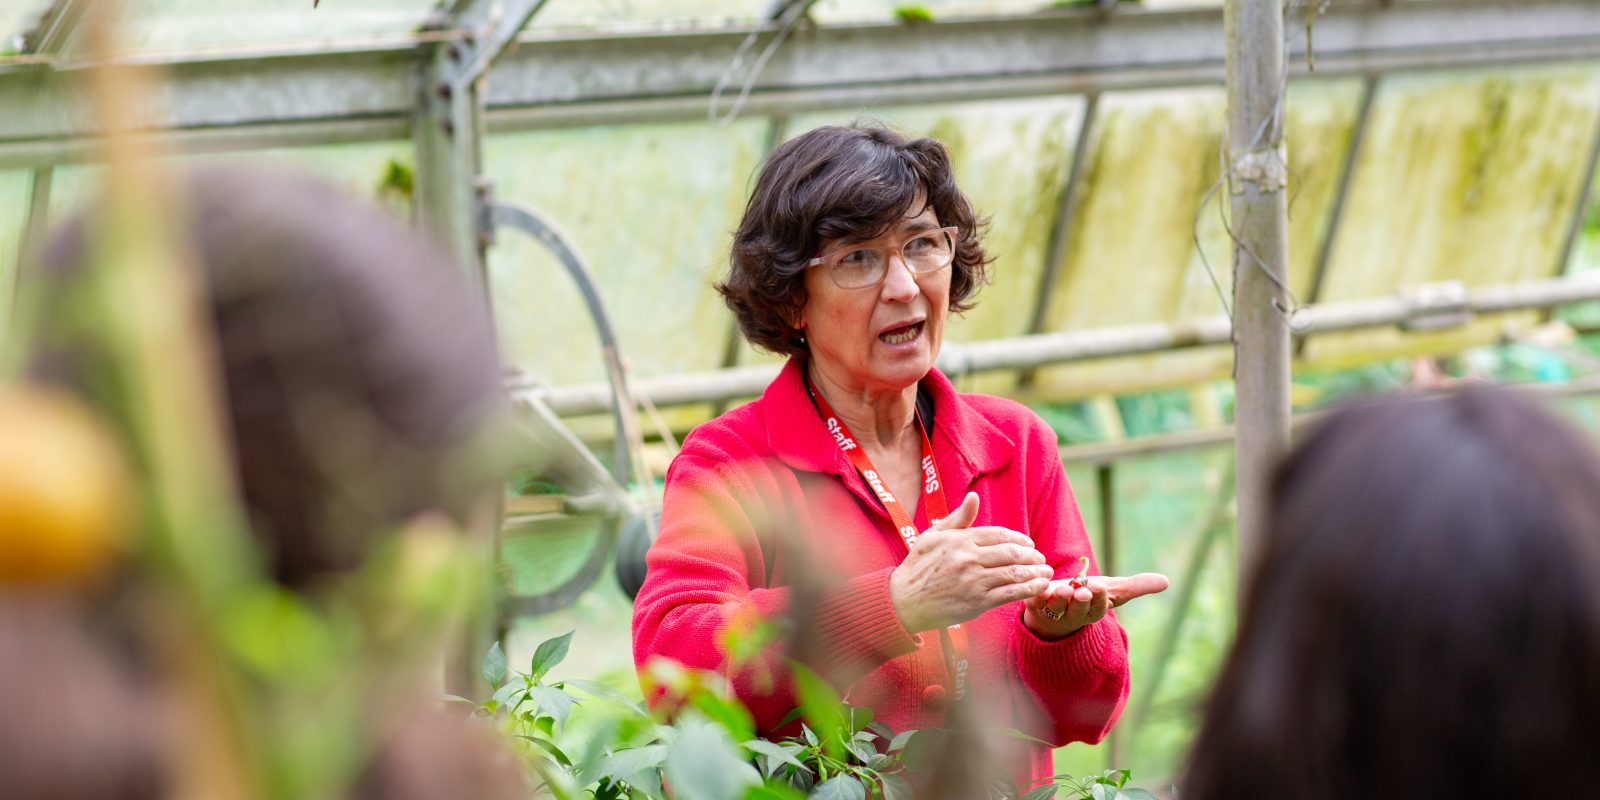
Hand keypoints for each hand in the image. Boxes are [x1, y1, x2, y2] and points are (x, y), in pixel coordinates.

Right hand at [889, 492, 1055, 632]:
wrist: (903, 601)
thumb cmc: (918, 566)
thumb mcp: (933, 536)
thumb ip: (958, 518)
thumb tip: (974, 496)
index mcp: (960, 540)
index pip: (999, 535)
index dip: (1019, 539)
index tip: (1029, 544)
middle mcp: (969, 558)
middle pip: (1011, 553)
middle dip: (1032, 555)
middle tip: (1041, 558)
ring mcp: (974, 581)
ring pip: (1015, 573)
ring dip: (1036, 572)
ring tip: (1047, 572)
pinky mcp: (977, 602)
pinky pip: (1010, 593)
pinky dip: (1029, 589)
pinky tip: (1040, 586)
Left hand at [1023, 572, 1169, 639]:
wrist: (1055, 612)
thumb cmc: (1088, 597)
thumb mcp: (1113, 591)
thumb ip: (1136, 586)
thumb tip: (1166, 581)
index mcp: (1093, 612)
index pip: (1098, 608)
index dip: (1098, 599)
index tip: (1100, 588)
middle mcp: (1074, 616)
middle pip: (1079, 611)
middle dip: (1081, 601)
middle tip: (1082, 590)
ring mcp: (1053, 613)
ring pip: (1056, 608)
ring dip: (1060, 599)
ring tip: (1063, 589)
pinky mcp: (1034, 606)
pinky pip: (1034, 602)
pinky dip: (1037, 594)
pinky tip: (1040, 586)